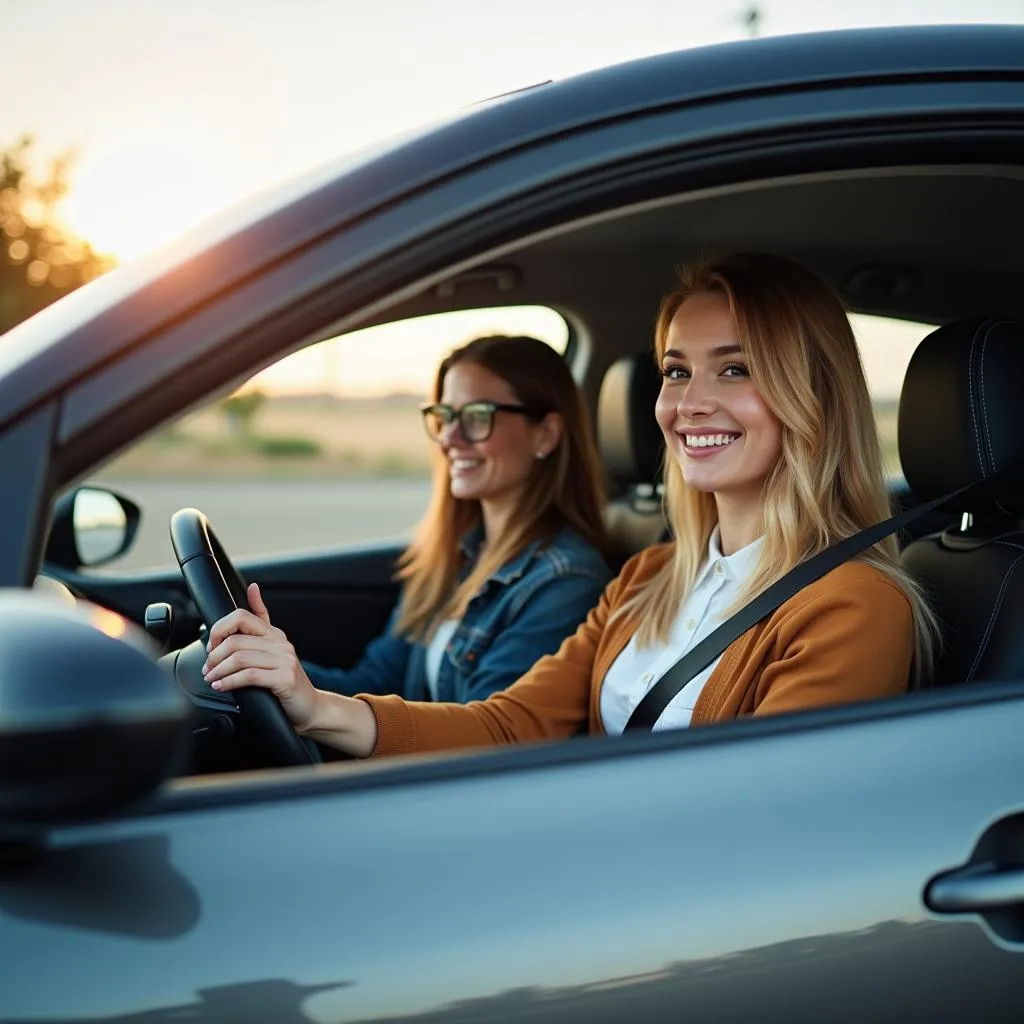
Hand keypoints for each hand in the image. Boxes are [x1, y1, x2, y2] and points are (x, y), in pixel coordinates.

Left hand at [203, 582, 318, 732]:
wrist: (309, 706)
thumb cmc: (285, 681)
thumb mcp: (273, 649)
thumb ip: (261, 620)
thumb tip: (252, 589)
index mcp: (274, 634)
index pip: (242, 616)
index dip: (219, 630)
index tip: (211, 646)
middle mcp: (281, 643)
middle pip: (236, 640)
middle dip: (214, 656)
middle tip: (207, 669)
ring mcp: (285, 660)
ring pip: (240, 658)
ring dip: (218, 671)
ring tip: (212, 679)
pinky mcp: (285, 678)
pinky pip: (249, 676)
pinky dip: (229, 682)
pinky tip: (222, 686)